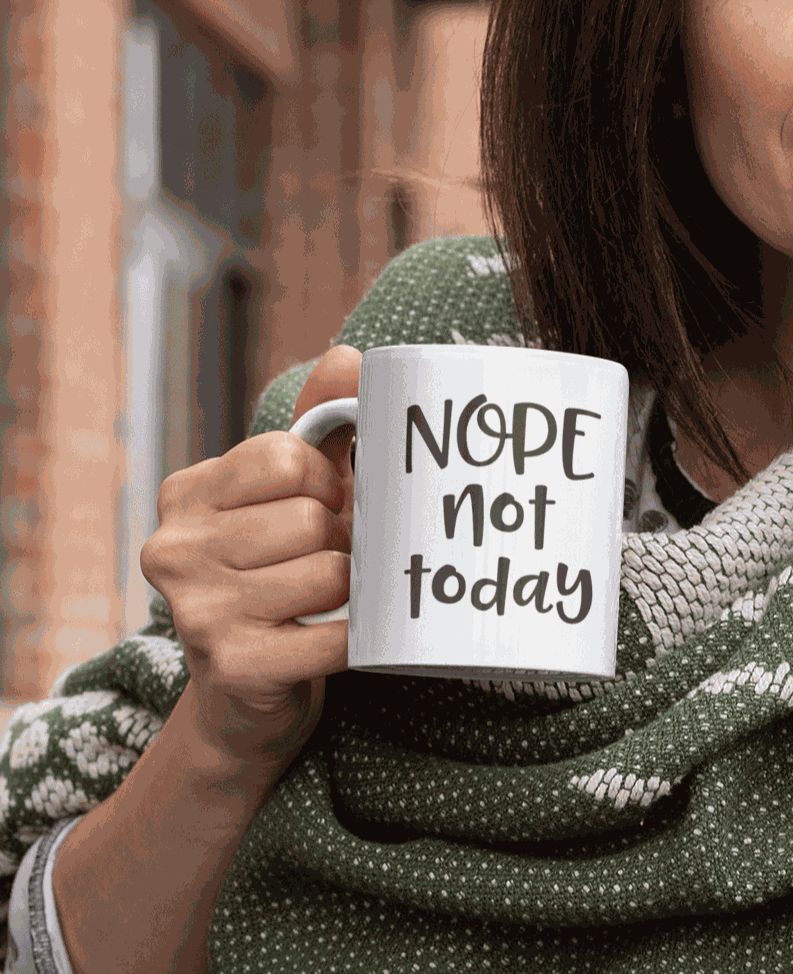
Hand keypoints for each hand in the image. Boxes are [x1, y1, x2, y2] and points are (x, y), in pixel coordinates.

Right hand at [139, 345, 360, 776]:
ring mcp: (197, 611)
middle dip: (340, 540)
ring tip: (322, 601)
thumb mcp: (293, 494)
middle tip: (324, 563)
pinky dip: (356, 636)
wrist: (248, 697)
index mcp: (187, 493)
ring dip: (349, 588)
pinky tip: (335, 639)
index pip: (291, 457)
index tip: (319, 507)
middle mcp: (175, 547)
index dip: (327, 483)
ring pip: (331, 571)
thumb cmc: (280, 573)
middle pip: (313, 518)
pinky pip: (337, 634)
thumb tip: (350, 357)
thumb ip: (320, 426)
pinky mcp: (234, 667)